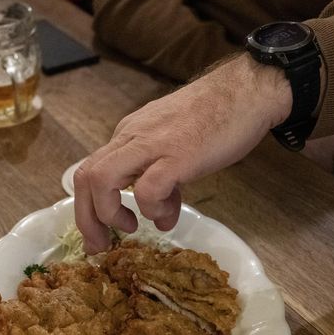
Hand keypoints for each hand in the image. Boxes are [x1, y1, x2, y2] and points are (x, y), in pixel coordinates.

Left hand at [74, 55, 289, 252]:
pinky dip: (151, 207)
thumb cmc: (217, 116)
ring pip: (101, 179)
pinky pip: (147, 188)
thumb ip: (165, 183)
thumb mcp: (178, 150)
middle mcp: (132, 137)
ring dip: (108, 213)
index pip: (92, 171)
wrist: (248, 90)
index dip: (89, 207)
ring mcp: (152, 144)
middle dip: (87, 219)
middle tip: (101, 245)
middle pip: (86, 177)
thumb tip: (161, 216)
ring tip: (130, 227)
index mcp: (129, 135)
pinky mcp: (177, 154)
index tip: (101, 232)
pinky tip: (166, 213)